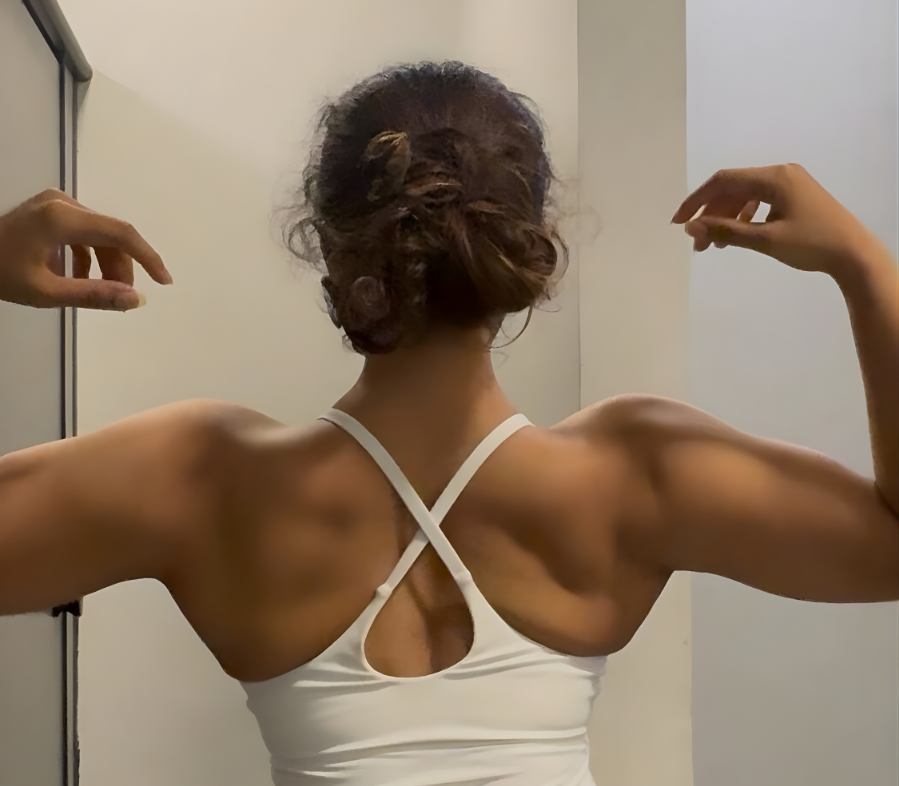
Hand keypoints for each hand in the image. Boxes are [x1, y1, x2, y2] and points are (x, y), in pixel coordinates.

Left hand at [0, 189, 171, 310]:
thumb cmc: (0, 274)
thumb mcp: (47, 292)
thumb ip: (94, 295)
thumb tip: (138, 300)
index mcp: (62, 218)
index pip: (120, 234)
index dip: (147, 257)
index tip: (163, 281)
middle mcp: (63, 203)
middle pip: (110, 235)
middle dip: (121, 267)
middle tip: (119, 297)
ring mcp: (56, 203)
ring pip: (99, 235)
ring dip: (105, 264)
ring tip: (98, 291)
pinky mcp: (50, 209)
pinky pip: (83, 233)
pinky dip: (89, 256)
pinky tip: (78, 277)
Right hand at [671, 163, 881, 275]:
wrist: (854, 254)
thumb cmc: (812, 245)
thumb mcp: (765, 240)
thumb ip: (726, 230)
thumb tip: (692, 227)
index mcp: (774, 177)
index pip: (723, 181)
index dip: (696, 200)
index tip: (679, 223)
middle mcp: (780, 173)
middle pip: (733, 188)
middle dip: (711, 214)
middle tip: (698, 243)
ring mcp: (789, 183)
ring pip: (745, 196)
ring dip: (725, 217)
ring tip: (715, 244)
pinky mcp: (795, 195)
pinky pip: (759, 200)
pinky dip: (743, 216)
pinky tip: (737, 234)